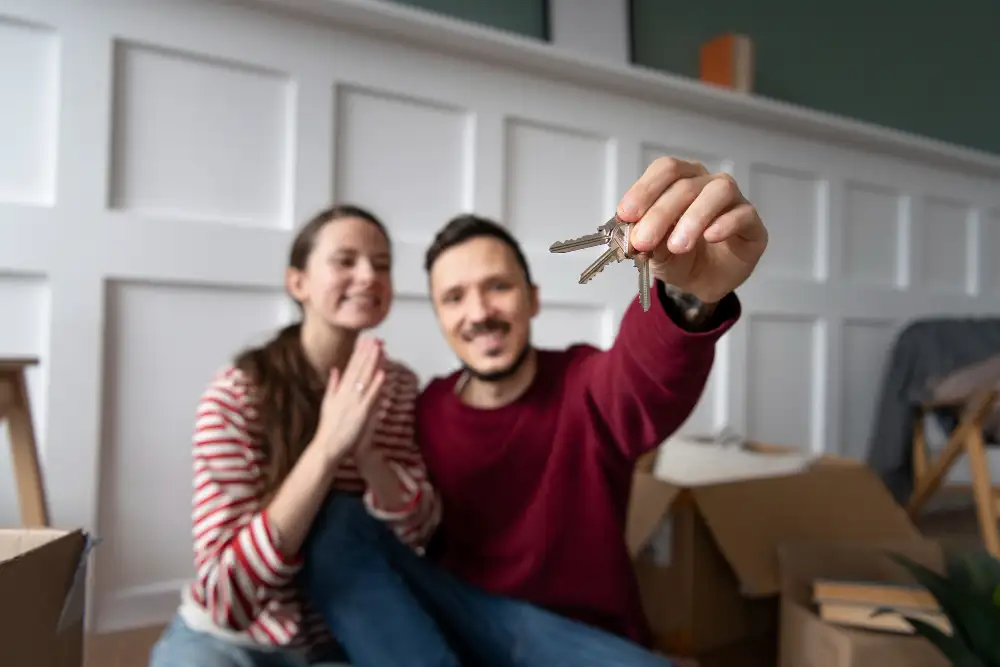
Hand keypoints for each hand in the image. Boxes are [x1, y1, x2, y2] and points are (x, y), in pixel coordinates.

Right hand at [312, 337, 385, 465]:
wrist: (327, 446)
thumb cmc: (328, 427)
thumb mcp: (327, 402)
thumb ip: (332, 385)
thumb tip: (335, 369)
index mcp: (339, 389)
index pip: (351, 366)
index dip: (359, 353)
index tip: (366, 340)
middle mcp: (346, 392)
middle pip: (359, 369)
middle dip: (368, 353)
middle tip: (376, 339)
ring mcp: (353, 401)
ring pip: (366, 378)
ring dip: (374, 363)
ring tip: (381, 349)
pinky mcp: (361, 413)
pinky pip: (371, 396)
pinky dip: (377, 384)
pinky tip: (383, 373)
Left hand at [617, 157, 767, 303]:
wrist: (701, 283)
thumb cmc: (676, 257)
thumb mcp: (653, 253)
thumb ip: (646, 241)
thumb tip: (635, 236)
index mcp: (680, 181)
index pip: (665, 170)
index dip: (644, 189)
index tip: (626, 214)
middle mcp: (707, 183)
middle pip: (685, 184)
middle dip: (660, 213)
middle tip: (643, 241)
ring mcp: (733, 200)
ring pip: (718, 191)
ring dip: (693, 217)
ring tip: (677, 246)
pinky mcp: (752, 223)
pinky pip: (743, 214)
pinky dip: (725, 224)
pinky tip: (710, 237)